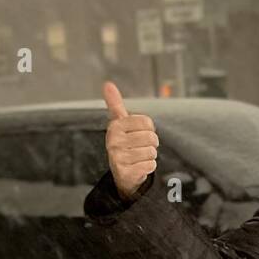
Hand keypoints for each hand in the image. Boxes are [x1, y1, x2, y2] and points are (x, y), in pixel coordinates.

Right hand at [103, 81, 158, 198]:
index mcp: (115, 126)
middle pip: (151, 138)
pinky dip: (149, 167)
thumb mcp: (119, 123)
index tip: (140, 133)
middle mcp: (114, 140)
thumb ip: (115, 104)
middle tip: (140, 148)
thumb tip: (107, 84)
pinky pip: (150, 165)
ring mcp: (118, 157)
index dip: (149, 129)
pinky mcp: (125, 172)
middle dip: (151, 144)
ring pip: (151, 152)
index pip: (147, 122)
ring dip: (149, 156)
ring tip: (139, 157)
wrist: (121, 173)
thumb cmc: (124, 144)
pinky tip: (139, 167)